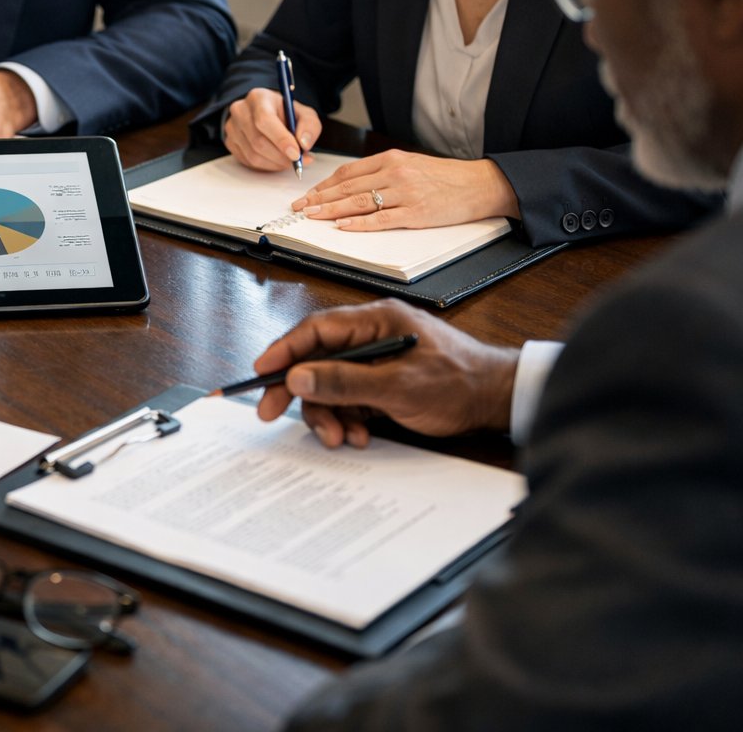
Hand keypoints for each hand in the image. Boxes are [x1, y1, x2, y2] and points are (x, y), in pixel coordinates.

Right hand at [222, 88, 320, 170]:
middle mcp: (240, 110)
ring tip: (288, 161)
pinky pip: (247, 161)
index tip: (296, 154)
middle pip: (258, 141)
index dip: (281, 140)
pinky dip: (266, 166)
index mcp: (258, 97)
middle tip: (297, 161)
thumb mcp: (304, 113)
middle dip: (281, 156)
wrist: (266, 113)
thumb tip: (304, 144)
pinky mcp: (230, 142)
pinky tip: (276, 160)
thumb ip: (309, 126)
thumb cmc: (285, 113)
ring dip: (275, 163)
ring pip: (253, 155)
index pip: (265, 121)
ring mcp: (232, 127)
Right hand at [253, 300, 517, 447]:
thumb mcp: (397, 386)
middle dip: (299, 390)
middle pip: (316, 360)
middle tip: (272, 412)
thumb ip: (344, 381)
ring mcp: (375, 360)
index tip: (261, 372)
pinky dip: (347, 419)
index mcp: (375, 320)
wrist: (496, 401)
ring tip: (341, 438)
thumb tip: (298, 377)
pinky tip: (360, 435)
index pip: (315, 329)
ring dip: (329, 414)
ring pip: (330, 385)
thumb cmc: (459, 382)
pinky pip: (348, 399)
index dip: (284, 350)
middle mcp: (371, 336)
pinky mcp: (380, 383)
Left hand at [291, 150, 519, 229]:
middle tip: (299, 208)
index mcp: (391, 159)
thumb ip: (383, 171)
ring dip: (331, 211)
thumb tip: (351, 184)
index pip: (347, 172)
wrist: (480, 184)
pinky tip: (342, 226)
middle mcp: (395, 173)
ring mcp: (405, 193)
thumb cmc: (444, 177)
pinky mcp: (416, 213)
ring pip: (359, 203)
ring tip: (312, 217)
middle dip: (319, 199)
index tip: (308, 194)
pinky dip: (359, 224)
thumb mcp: (411, 164)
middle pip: (347, 187)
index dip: (324, 184)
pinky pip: (381, 220)